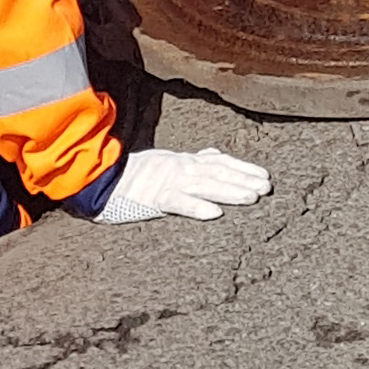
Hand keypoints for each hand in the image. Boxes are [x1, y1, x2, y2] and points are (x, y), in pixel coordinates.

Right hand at [94, 146, 271, 223]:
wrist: (101, 179)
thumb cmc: (135, 174)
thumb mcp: (166, 162)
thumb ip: (191, 160)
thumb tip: (215, 154)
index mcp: (183, 161)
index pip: (219, 162)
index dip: (242, 167)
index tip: (265, 175)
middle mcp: (179, 168)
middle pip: (217, 173)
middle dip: (243, 179)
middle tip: (267, 187)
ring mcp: (167, 181)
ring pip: (204, 186)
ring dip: (229, 191)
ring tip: (251, 198)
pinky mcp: (154, 197)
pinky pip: (178, 203)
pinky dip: (196, 207)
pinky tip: (215, 214)